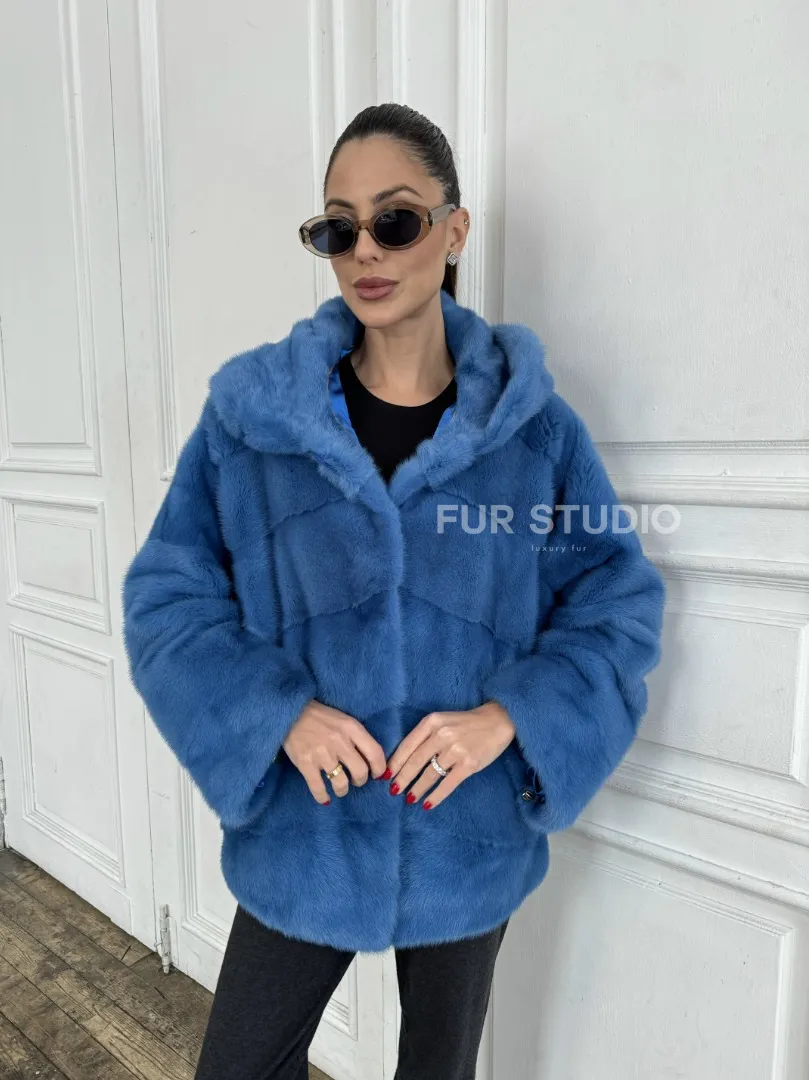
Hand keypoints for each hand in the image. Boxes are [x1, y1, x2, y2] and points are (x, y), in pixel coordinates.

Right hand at [283, 700, 387, 804]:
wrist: (291, 712)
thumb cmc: (321, 717)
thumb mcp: (344, 720)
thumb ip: (357, 737)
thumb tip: (371, 761)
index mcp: (351, 728)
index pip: (375, 753)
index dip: (380, 768)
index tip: (377, 774)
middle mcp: (339, 741)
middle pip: (360, 771)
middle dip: (360, 781)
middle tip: (356, 780)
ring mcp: (321, 753)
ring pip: (341, 783)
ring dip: (343, 790)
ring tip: (340, 789)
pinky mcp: (305, 763)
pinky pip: (318, 788)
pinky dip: (323, 797)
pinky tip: (325, 798)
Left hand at [385, 701, 516, 808]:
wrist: (497, 721)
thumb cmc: (466, 723)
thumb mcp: (442, 721)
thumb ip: (425, 736)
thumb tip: (404, 760)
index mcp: (432, 722)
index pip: (408, 745)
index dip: (395, 763)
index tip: (384, 776)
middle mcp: (442, 735)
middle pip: (416, 761)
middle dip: (402, 779)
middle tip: (393, 791)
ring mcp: (456, 750)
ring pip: (430, 774)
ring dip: (417, 789)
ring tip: (409, 798)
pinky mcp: (469, 764)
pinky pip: (448, 784)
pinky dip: (436, 796)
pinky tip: (427, 804)